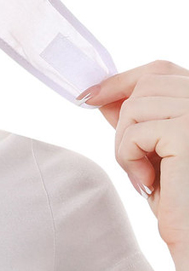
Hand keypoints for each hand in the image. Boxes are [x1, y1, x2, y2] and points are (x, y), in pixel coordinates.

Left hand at [77, 59, 188, 254]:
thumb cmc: (181, 199)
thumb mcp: (155, 152)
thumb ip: (138, 121)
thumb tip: (102, 97)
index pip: (162, 71)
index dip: (123, 79)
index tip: (91, 95)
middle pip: (146, 85)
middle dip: (124, 118)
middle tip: (132, 158)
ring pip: (134, 107)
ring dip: (126, 143)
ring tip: (144, 175)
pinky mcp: (187, 132)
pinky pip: (134, 132)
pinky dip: (128, 157)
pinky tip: (147, 183)